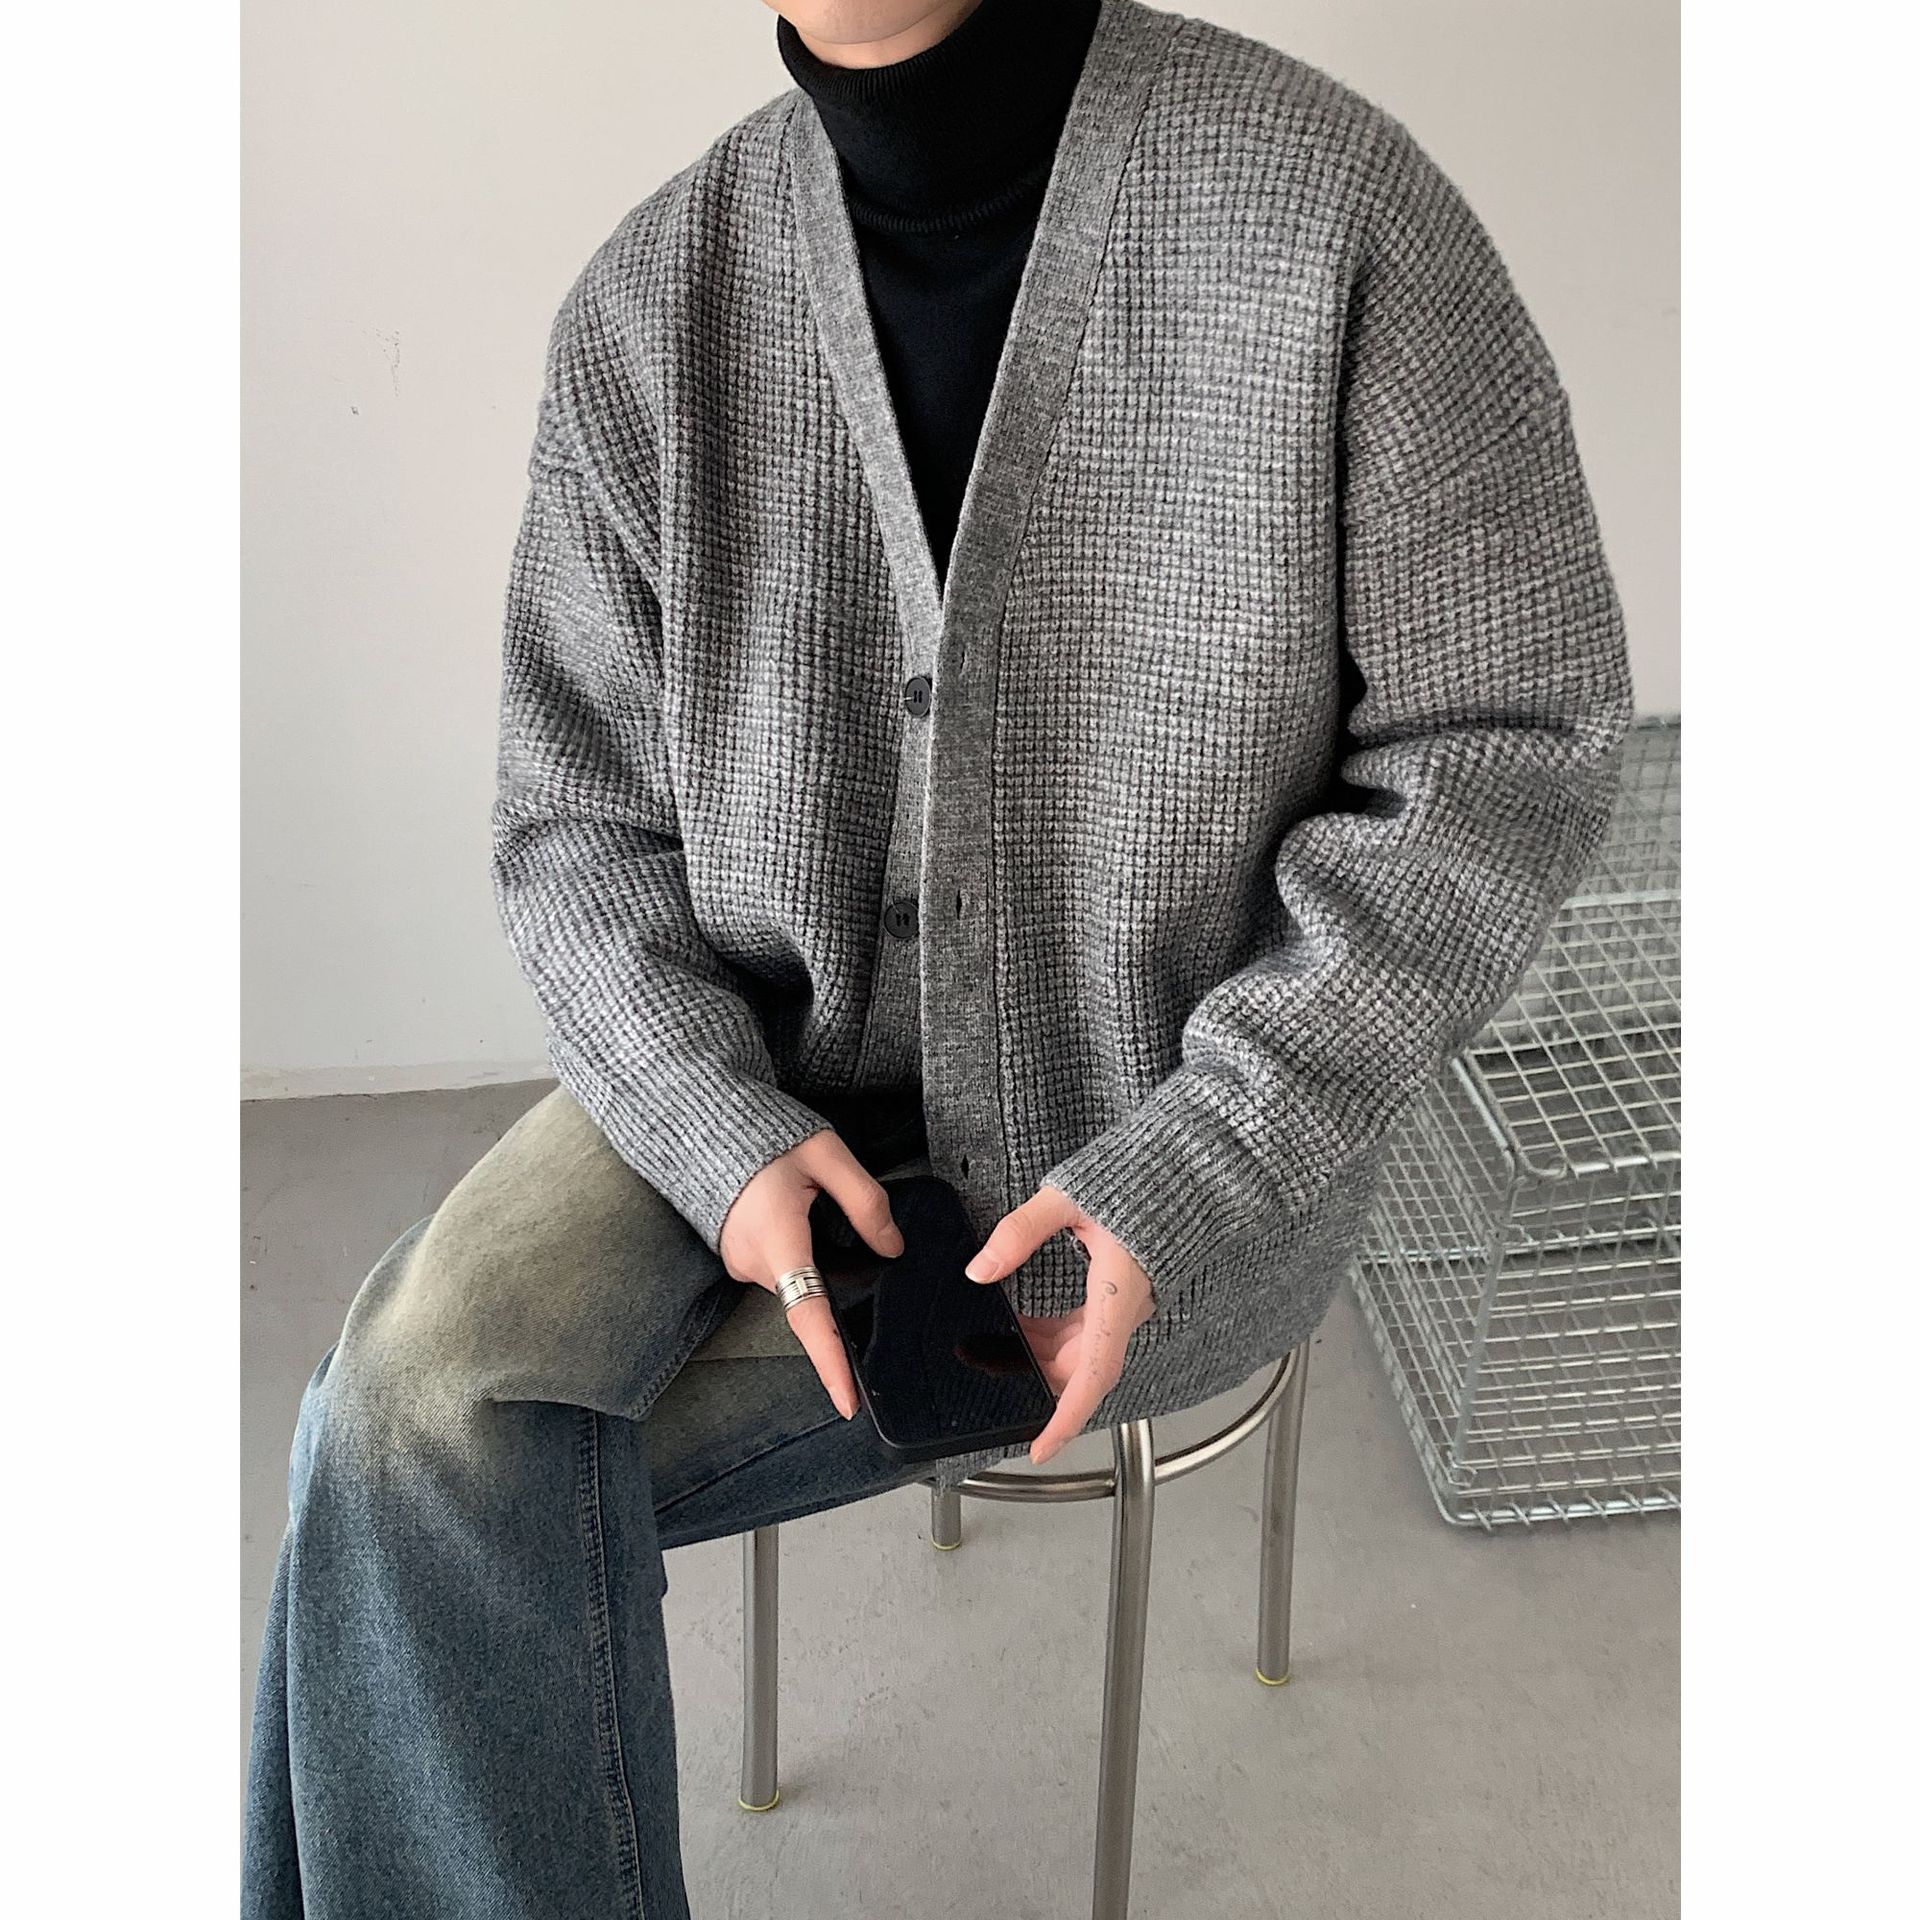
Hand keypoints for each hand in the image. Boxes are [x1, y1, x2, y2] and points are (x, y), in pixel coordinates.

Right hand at [718, 1131, 904, 1419]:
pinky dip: (797, 1249)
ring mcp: (740, 1261)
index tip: (848, 1403)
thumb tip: (892, 1247)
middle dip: (836, 1271)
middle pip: (812, 1293)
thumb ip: (866, 1202)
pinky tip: (796, 1211)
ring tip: (809, 1200)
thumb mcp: (827, 1154)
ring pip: (798, 1276)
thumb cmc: (764, 1134)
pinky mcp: (737, 1254)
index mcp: (777, 1241)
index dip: (831, 1363)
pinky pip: (780, 1266)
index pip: (809, 1316)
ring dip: (814, 1253)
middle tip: (833, 1216)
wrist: (703, 1119)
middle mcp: (753, 1262)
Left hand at [965, 1186, 1156, 1466]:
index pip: (1093, 1375)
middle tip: (987, 1373)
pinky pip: (1089, 1330)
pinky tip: (1027, 1323)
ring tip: (996, 1347)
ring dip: (1042, 1356)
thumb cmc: (1142, 1178)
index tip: (1041, 1447)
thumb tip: (981, 1269)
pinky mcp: (1125, 1293)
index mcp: (1118, 1294)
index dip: (1067, 1418)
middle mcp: (1127, 1309)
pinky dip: (1056, 1335)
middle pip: (1080, 1368)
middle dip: (1036, 1381)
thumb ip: (1021, 1232)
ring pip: (1082, 1352)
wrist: (1189, 1167)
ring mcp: (1127, 1304)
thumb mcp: (1067, 1197)